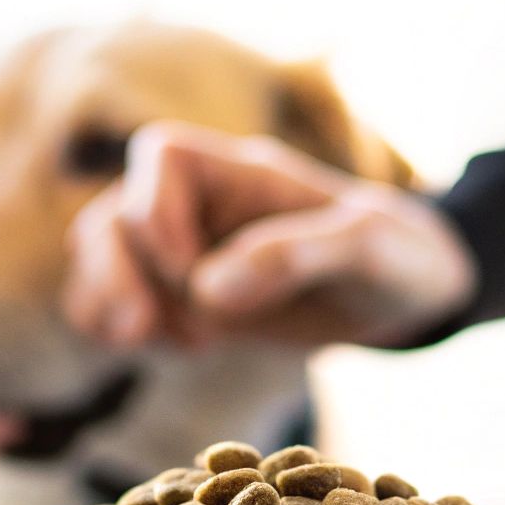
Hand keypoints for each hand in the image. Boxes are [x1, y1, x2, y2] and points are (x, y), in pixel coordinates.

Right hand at [62, 121, 476, 349]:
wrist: (407, 296)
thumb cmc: (398, 257)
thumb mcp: (369, 247)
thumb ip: (293, 255)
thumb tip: (207, 291)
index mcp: (241, 172)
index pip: (161, 156)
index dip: (157, 211)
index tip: (193, 273)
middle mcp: (202, 206)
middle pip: (110, 213)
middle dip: (113, 275)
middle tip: (144, 331)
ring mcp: (185, 252)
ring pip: (98, 258)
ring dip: (107, 303)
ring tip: (164, 342)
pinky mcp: (183, 299)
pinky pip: (113, 303)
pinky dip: (116, 329)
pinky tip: (176, 348)